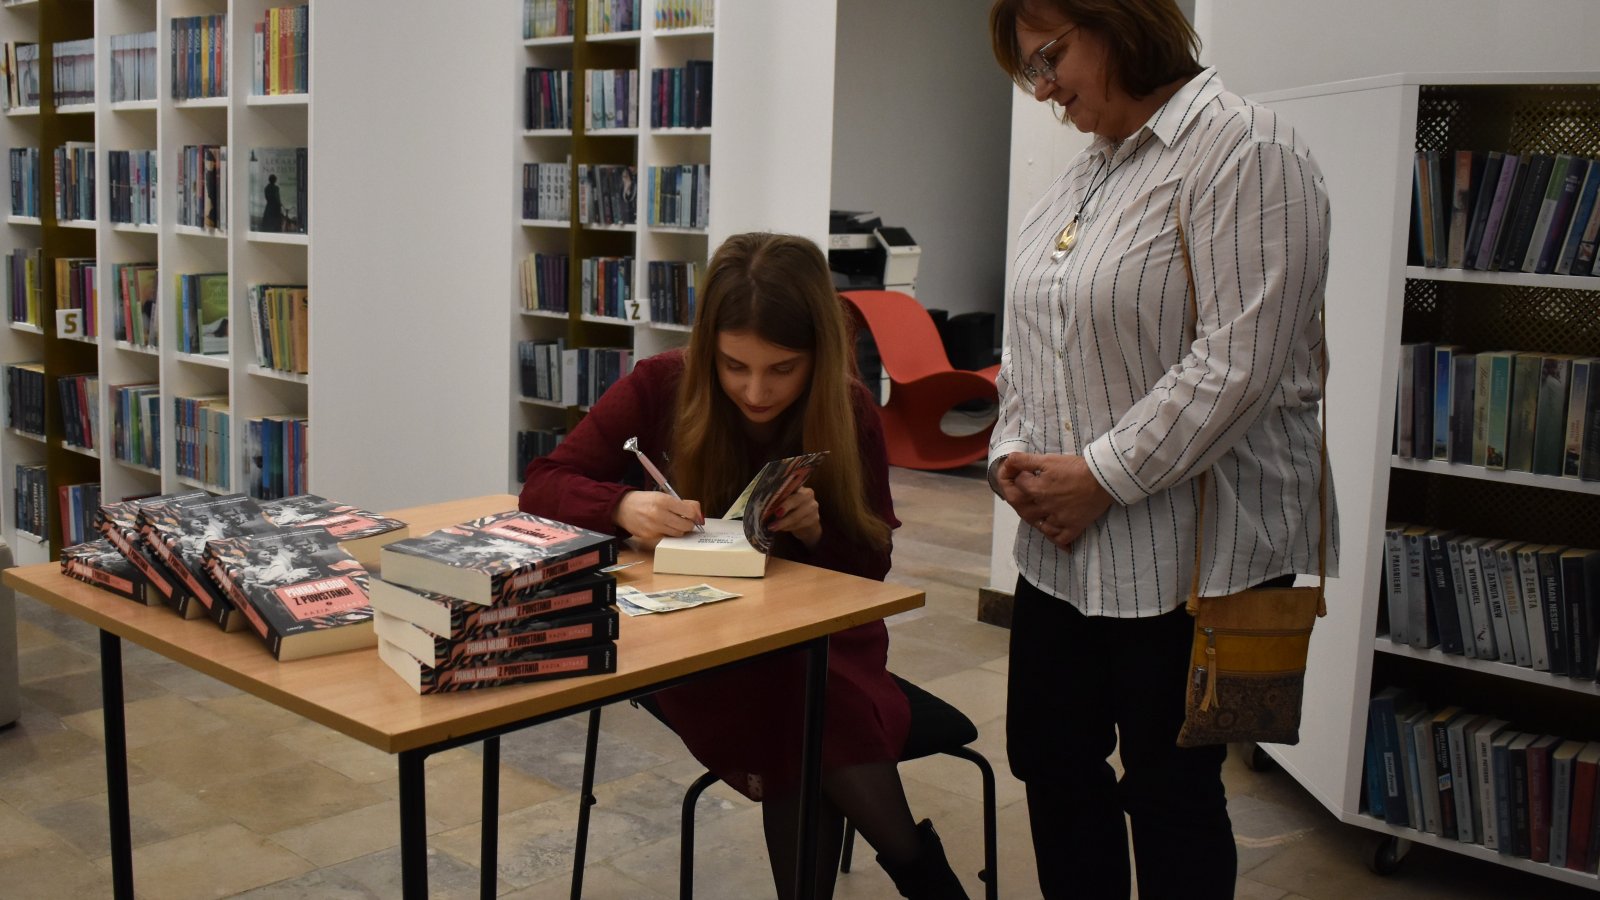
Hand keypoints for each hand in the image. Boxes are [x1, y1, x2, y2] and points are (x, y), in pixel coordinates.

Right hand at [614, 490, 703, 545]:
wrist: (623, 508)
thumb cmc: (645, 501)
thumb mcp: (664, 496)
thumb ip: (683, 504)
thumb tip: (699, 514)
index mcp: (664, 501)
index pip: (689, 512)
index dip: (695, 515)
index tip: (694, 516)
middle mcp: (659, 514)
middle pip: (686, 526)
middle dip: (688, 524)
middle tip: (685, 520)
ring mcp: (654, 527)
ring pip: (678, 534)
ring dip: (679, 529)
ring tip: (673, 523)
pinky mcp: (649, 536)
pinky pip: (667, 537)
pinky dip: (668, 533)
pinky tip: (662, 526)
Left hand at [765, 486, 821, 548]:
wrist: (806, 522)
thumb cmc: (790, 508)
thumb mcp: (785, 501)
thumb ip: (778, 499)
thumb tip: (763, 504)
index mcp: (799, 486)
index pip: (792, 486)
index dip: (784, 491)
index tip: (775, 499)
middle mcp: (808, 494)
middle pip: (796, 500)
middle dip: (785, 507)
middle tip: (776, 514)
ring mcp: (813, 506)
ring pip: (797, 515)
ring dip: (784, 522)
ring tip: (772, 527)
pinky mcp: (814, 519)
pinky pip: (800, 524)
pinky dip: (789, 527)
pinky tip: (782, 529)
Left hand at [997, 452, 1113, 548]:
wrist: (1104, 478)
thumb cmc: (1077, 467)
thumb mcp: (1048, 459)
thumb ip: (1025, 461)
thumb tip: (1008, 461)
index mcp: (1037, 490)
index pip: (1016, 485)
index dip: (1014, 477)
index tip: (1019, 473)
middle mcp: (1045, 507)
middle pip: (1022, 508)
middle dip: (1017, 499)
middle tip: (1021, 492)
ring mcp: (1058, 520)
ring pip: (1038, 525)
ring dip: (1033, 517)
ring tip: (1035, 509)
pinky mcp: (1073, 527)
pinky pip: (1059, 538)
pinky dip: (1054, 537)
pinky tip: (1053, 532)